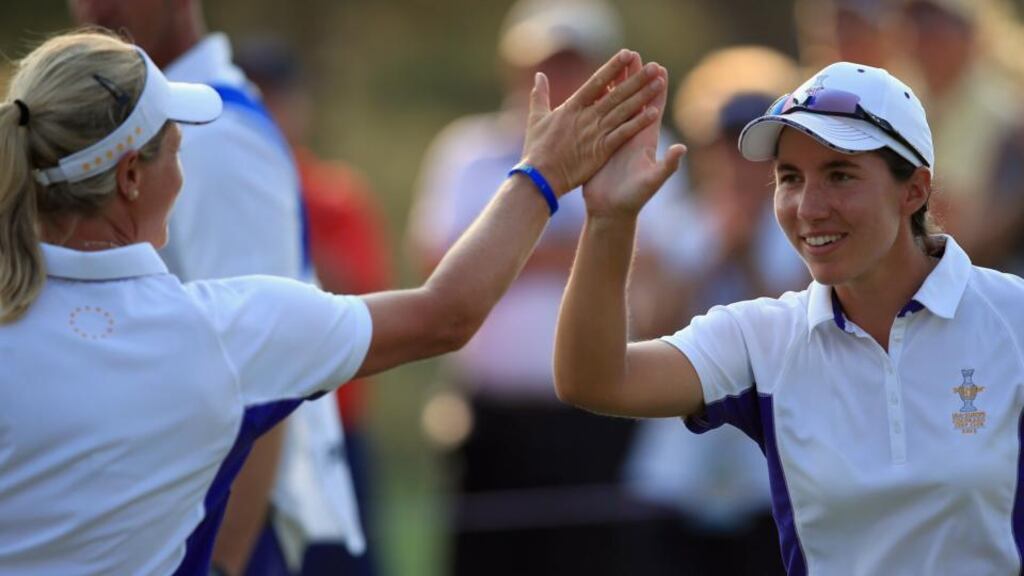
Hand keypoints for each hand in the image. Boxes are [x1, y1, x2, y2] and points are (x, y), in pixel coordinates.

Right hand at [520, 50, 667, 196]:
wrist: (539, 177)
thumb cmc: (536, 149)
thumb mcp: (536, 118)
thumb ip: (540, 95)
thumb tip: (539, 76)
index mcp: (571, 107)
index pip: (596, 82)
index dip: (613, 67)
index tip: (628, 54)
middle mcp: (586, 116)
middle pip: (616, 93)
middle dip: (636, 79)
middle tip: (653, 66)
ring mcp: (595, 132)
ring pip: (624, 110)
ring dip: (643, 96)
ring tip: (659, 83)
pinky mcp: (601, 149)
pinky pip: (623, 133)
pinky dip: (638, 123)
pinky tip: (653, 113)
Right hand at [582, 61, 685, 218]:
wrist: (611, 212)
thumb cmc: (633, 198)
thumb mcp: (652, 181)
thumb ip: (667, 165)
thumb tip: (681, 149)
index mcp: (645, 140)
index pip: (653, 109)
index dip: (657, 89)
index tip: (659, 67)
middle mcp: (632, 136)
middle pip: (635, 101)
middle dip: (636, 78)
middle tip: (636, 56)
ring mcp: (616, 139)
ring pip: (616, 106)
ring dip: (616, 86)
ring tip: (615, 67)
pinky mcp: (601, 145)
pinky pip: (600, 119)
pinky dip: (598, 104)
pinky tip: (594, 91)